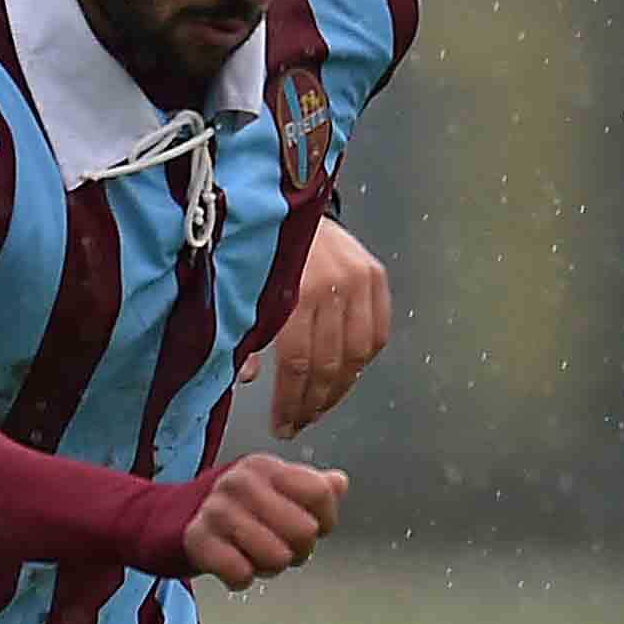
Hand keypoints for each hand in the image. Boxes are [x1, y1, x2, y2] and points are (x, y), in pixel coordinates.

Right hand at [179, 455, 348, 588]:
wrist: (163, 518)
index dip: (325, 522)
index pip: (321, 494)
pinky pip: (241, 574)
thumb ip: (307, 486)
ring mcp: (218, 510)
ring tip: (251, 556)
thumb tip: (340, 483)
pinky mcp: (197, 540)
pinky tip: (230, 565)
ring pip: (277, 557)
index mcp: (265, 467)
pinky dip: (240, 579)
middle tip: (276, 549)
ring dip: (267, 568)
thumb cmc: (227, 507)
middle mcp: (242, 482)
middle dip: (296, 552)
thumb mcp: (267, 488)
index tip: (311, 529)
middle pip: (305, 531)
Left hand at [244, 218, 392, 437]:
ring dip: (340, 389)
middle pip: (329, 364)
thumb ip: (247, 334)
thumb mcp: (246, 289)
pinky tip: (346, 375)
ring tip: (321, 406)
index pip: (299, 364)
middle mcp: (333, 285)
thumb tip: (247, 378)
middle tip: (299, 423)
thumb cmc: (262, 247)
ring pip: (357, 354)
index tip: (282, 424)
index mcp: (296, 290)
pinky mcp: (375, 274)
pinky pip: (378, 332)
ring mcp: (359, 279)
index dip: (290, 402)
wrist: (290, 199)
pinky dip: (364, 360)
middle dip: (313, 403)